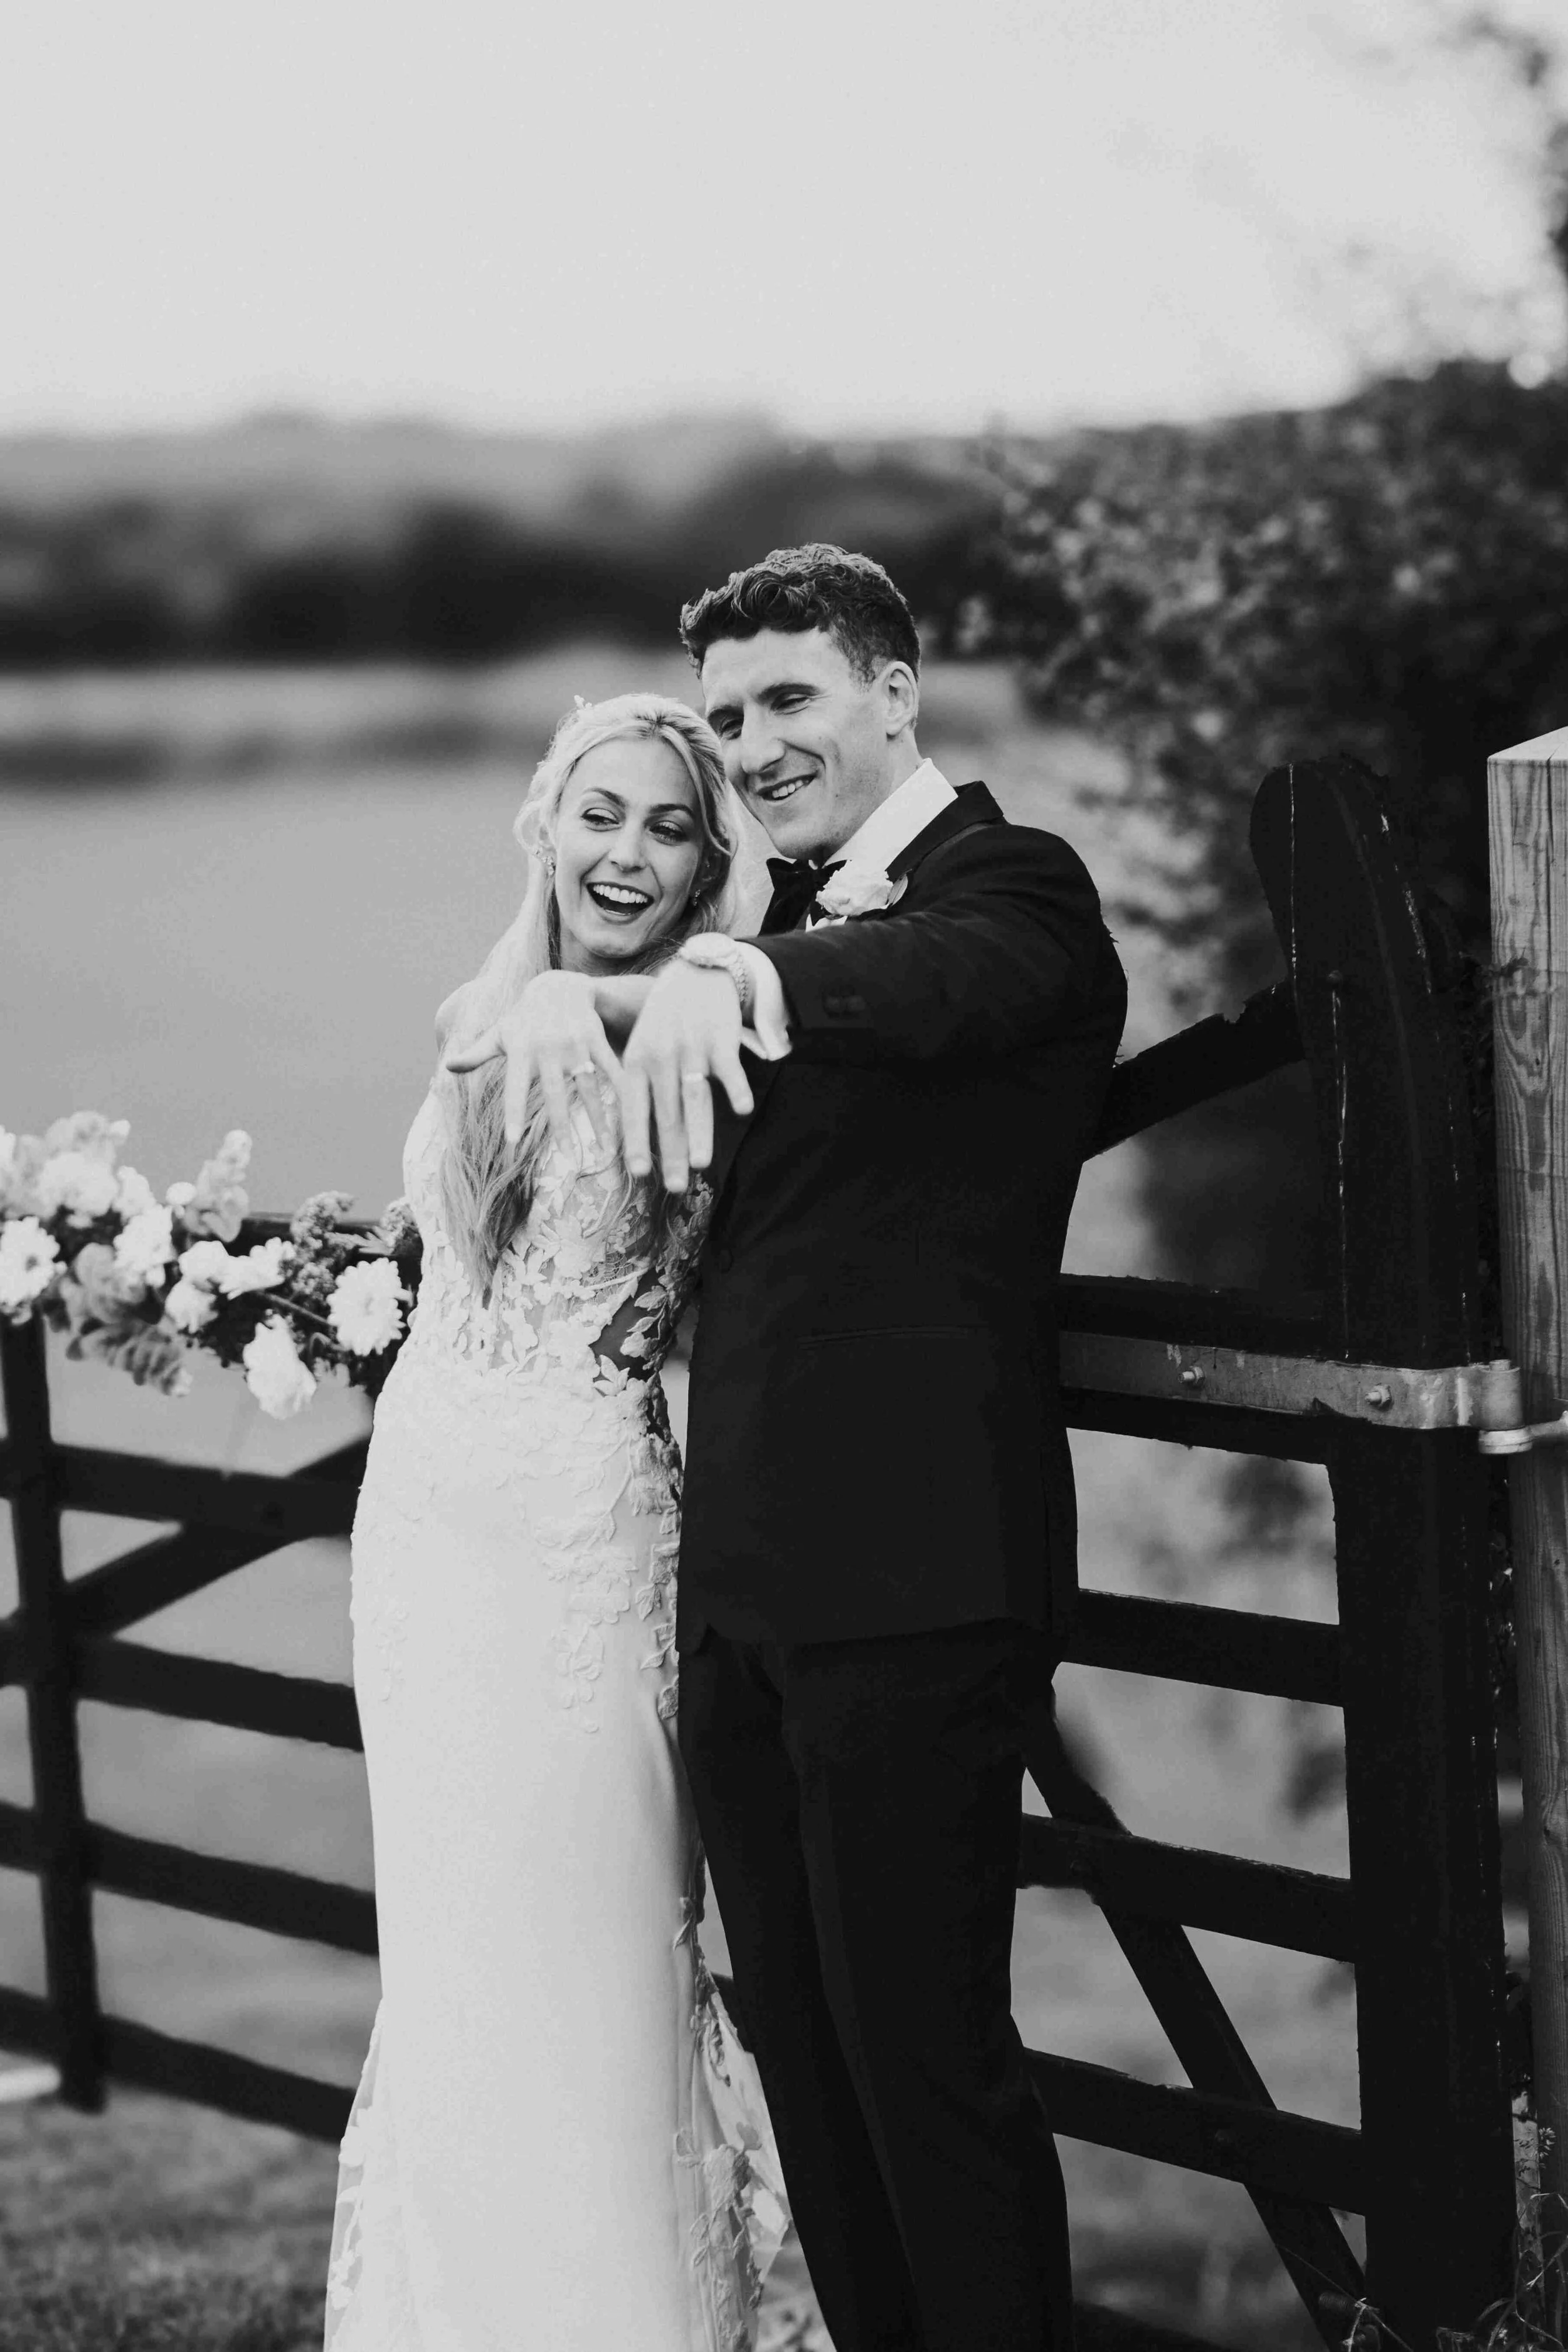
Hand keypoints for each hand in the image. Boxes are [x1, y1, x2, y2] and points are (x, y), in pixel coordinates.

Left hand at [443, 971, 619, 1148]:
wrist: (559, 986)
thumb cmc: (523, 1018)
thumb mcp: (500, 1033)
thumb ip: (476, 1053)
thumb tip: (447, 1067)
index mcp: (522, 1051)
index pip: (515, 1089)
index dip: (514, 1115)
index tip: (511, 1142)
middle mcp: (548, 1048)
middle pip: (555, 1094)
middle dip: (562, 1127)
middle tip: (568, 1158)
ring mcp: (574, 1043)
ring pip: (587, 1087)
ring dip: (598, 1119)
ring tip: (604, 1149)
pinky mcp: (596, 1039)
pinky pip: (611, 1069)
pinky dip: (622, 1091)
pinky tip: (634, 1114)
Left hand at [620, 962, 754, 1189]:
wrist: (695, 974)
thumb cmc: (665, 1020)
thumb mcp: (641, 1046)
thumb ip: (640, 1086)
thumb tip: (640, 1134)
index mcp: (636, 1062)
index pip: (634, 1109)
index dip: (637, 1141)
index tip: (638, 1173)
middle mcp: (660, 1057)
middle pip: (667, 1113)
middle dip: (671, 1153)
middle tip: (674, 1187)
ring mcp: (690, 1048)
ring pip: (695, 1098)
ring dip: (699, 1132)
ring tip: (701, 1163)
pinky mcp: (719, 1039)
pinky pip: (728, 1069)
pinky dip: (735, 1088)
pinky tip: (742, 1109)